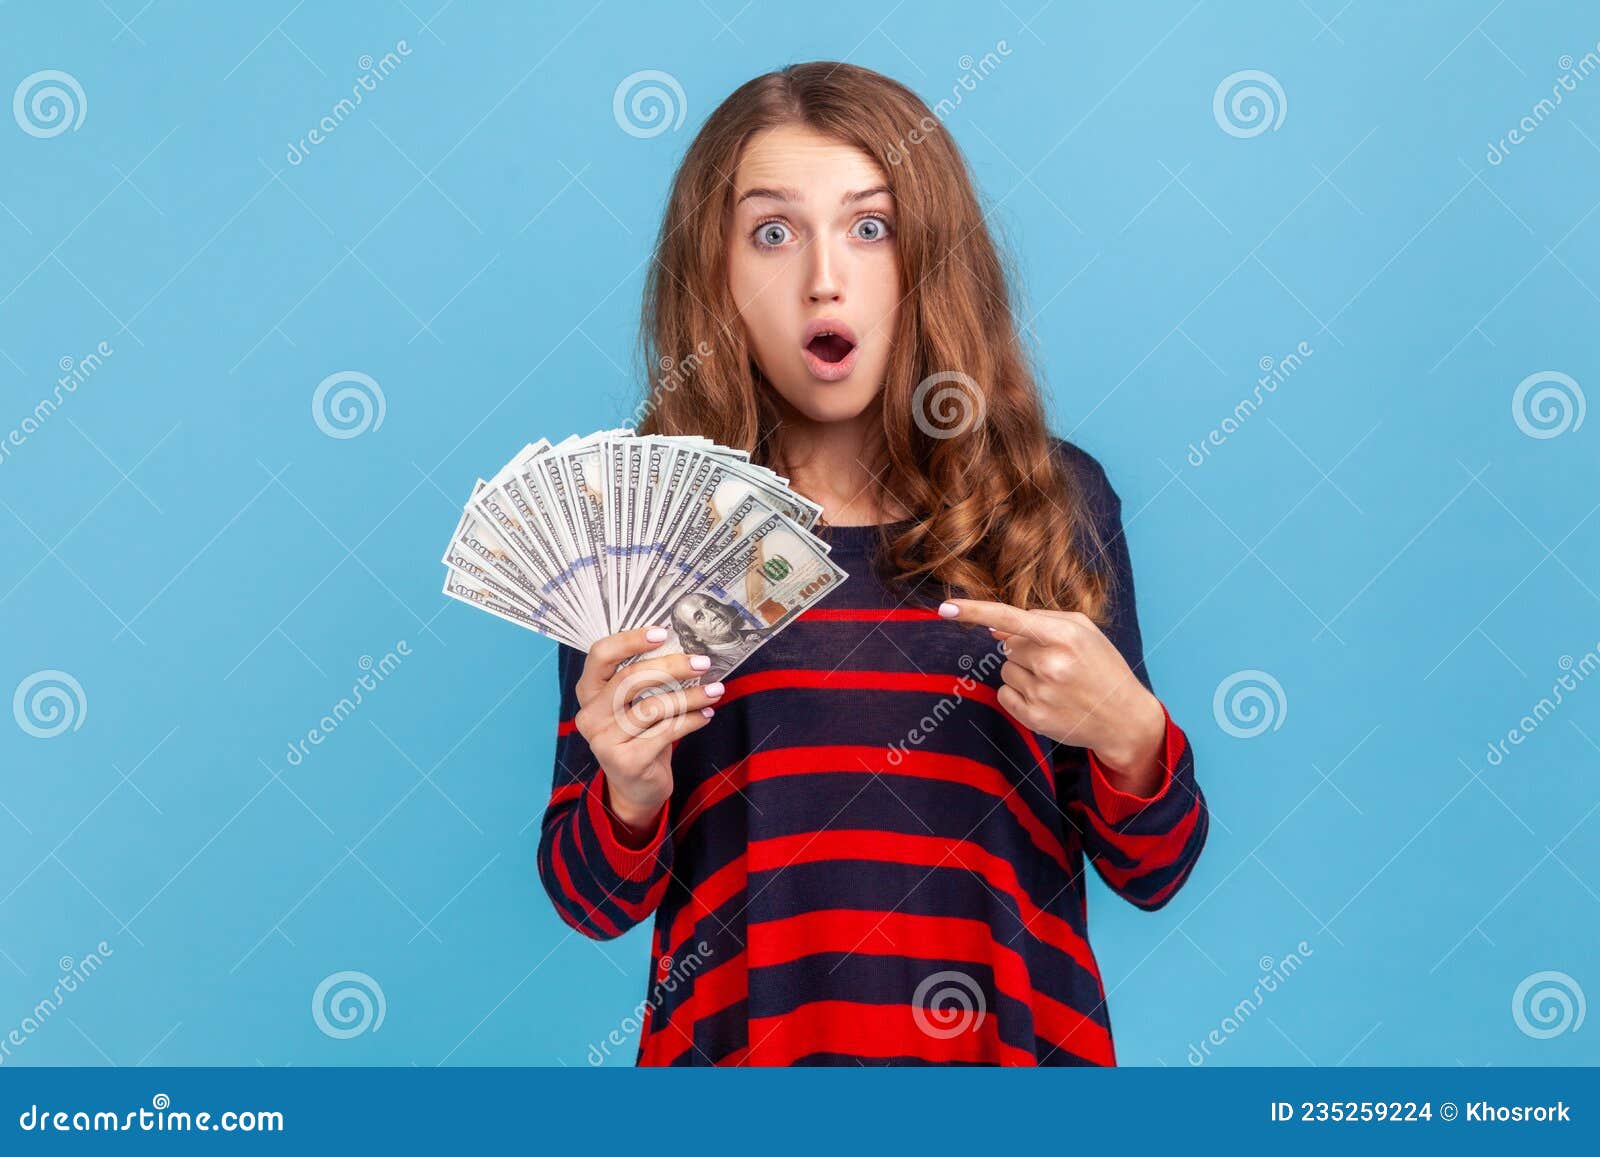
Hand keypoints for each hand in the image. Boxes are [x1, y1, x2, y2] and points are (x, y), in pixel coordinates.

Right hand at [573, 626, 722, 838]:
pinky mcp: (626, 761)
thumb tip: (684, 646)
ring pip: (654, 706)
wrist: (635, 788)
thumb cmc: (638, 737)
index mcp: (588, 692)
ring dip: (691, 696)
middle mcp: (590, 715)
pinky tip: (706, 715)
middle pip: (632, 678)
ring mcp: (604, 740)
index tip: (663, 632)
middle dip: (673, 666)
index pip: (601, 655)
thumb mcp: (633, 705)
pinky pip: (667, 731)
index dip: (631, 640)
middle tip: (703, 662)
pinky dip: (692, 720)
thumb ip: (644, 679)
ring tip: (715, 691)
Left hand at [937, 598, 1165, 795]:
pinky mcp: (1034, 719)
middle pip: (1007, 646)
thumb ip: (1041, 619)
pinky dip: (1018, 694)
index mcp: (1065, 636)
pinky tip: (1046, 699)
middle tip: (1057, 663)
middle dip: (1025, 650)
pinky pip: (1004, 694)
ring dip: (1023, 672)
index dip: (974, 611)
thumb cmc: (1103, 667)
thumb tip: (994, 629)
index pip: (1010, 618)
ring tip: (1055, 682)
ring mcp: (1042, 694)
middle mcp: (1051, 665)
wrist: (1125, 718)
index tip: (944, 608)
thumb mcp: (1083, 631)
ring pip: (1005, 670)